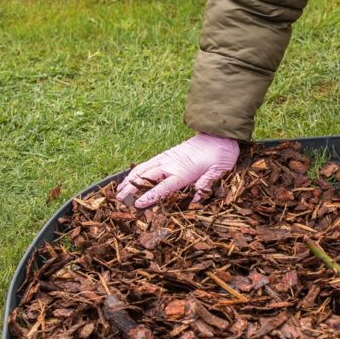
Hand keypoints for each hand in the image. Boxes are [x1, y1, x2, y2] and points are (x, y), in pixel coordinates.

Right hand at [116, 133, 239, 208]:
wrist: (219, 134)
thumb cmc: (221, 154)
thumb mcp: (219, 171)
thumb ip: (206, 184)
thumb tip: (196, 201)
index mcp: (184, 171)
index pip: (164, 186)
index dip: (150, 196)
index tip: (137, 204)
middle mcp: (172, 164)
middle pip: (147, 177)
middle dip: (131, 189)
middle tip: (118, 200)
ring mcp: (168, 157)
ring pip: (144, 169)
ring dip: (130, 179)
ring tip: (118, 190)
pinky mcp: (167, 153)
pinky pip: (148, 163)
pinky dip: (136, 170)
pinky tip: (130, 177)